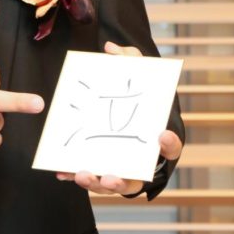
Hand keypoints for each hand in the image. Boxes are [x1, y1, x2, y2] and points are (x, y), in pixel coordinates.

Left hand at [55, 41, 181, 195]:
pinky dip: (75, 175)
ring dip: (97, 184)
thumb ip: (129, 60)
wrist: (120, 107)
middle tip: (111, 175)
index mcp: (156, 140)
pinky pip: (90, 178)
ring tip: (82, 175)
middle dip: (123, 180)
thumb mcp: (136, 76)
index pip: (172, 148)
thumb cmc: (133, 96)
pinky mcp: (101, 170)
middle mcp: (141, 160)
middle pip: (138, 179)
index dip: (169, 144)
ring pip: (112, 185)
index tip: (161, 135)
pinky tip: (62, 171)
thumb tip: (110, 48)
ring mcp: (122, 169)